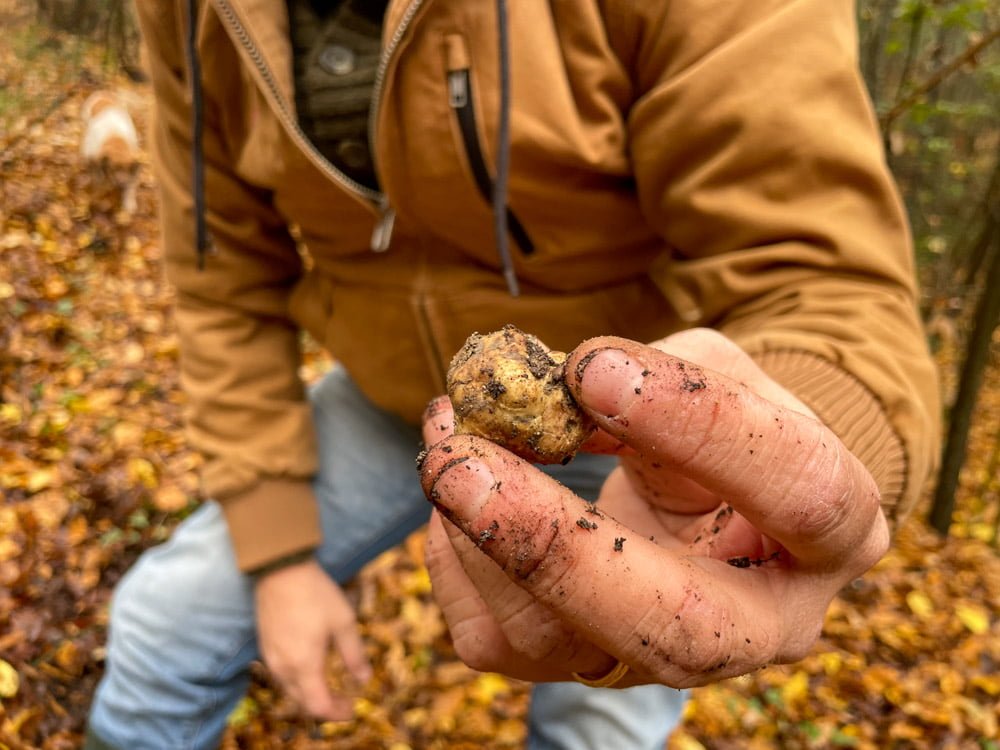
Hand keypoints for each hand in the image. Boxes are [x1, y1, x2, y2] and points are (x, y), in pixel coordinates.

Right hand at [254, 558, 371, 718]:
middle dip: (326, 707)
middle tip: (346, 701)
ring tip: (332, 688)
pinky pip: (281, 677)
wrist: (280, 570)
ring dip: (310, 695)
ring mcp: (270, 658)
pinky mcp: (265, 647)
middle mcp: (283, 668)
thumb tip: (364, 680)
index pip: (318, 706)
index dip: (337, 714)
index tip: (353, 708)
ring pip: (290, 691)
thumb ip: (354, 654)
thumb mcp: (344, 622)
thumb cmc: (316, 594)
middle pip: (302, 703)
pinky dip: (298, 683)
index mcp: (304, 665)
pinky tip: (312, 671)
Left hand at [418, 328, 889, 687]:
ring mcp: (667, 658)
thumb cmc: (721, 416)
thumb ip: (655, 374)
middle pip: (676, 627)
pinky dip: (454, 557)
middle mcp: (762, 623)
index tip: (593, 368)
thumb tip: (552, 391)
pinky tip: (458, 494)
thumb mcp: (713, 372)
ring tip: (448, 444)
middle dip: (555, 547)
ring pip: (558, 639)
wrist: (710, 487)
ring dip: (475, 536)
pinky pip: (497, 639)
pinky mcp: (585, 664)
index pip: (798, 494)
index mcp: (832, 534)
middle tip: (462, 465)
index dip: (699, 428)